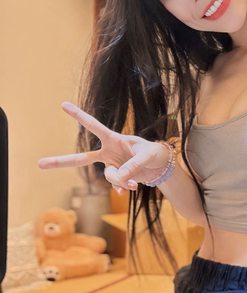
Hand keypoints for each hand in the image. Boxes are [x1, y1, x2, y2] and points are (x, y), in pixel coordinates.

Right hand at [38, 102, 168, 192]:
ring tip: (135, 182)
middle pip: (81, 158)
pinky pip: (115, 185)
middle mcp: (108, 152)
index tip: (63, 104)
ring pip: (108, 177)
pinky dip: (124, 188)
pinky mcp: (117, 177)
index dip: (79, 116)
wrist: (160, 166)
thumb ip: (133, 166)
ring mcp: (111, 165)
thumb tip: (119, 180)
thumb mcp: (146, 156)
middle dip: (61, 161)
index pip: (94, 126)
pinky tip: (132, 187)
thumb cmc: (154, 153)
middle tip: (40, 164)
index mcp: (114, 139)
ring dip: (121, 180)